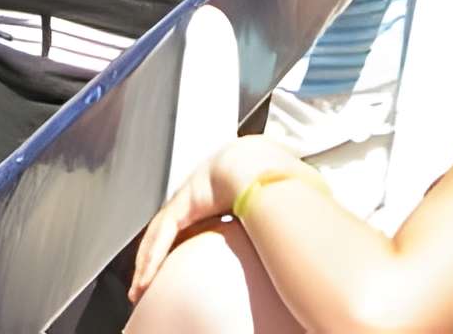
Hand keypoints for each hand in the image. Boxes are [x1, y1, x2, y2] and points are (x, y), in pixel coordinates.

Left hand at [127, 138, 308, 299]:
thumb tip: (312, 214)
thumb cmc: (277, 172)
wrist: (264, 165)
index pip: (197, 212)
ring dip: (148, 262)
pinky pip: (162, 237)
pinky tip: (144, 278)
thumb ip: (290, 204)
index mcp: (221, 182)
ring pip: (159, 234)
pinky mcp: (181, 204)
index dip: (187, 233)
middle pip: (172, 225)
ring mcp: (187, 194)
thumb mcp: (285, 190)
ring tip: (140, 287)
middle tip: (148, 276)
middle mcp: (199, 187)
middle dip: (156, 252)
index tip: (182, 251)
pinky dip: (152, 259)